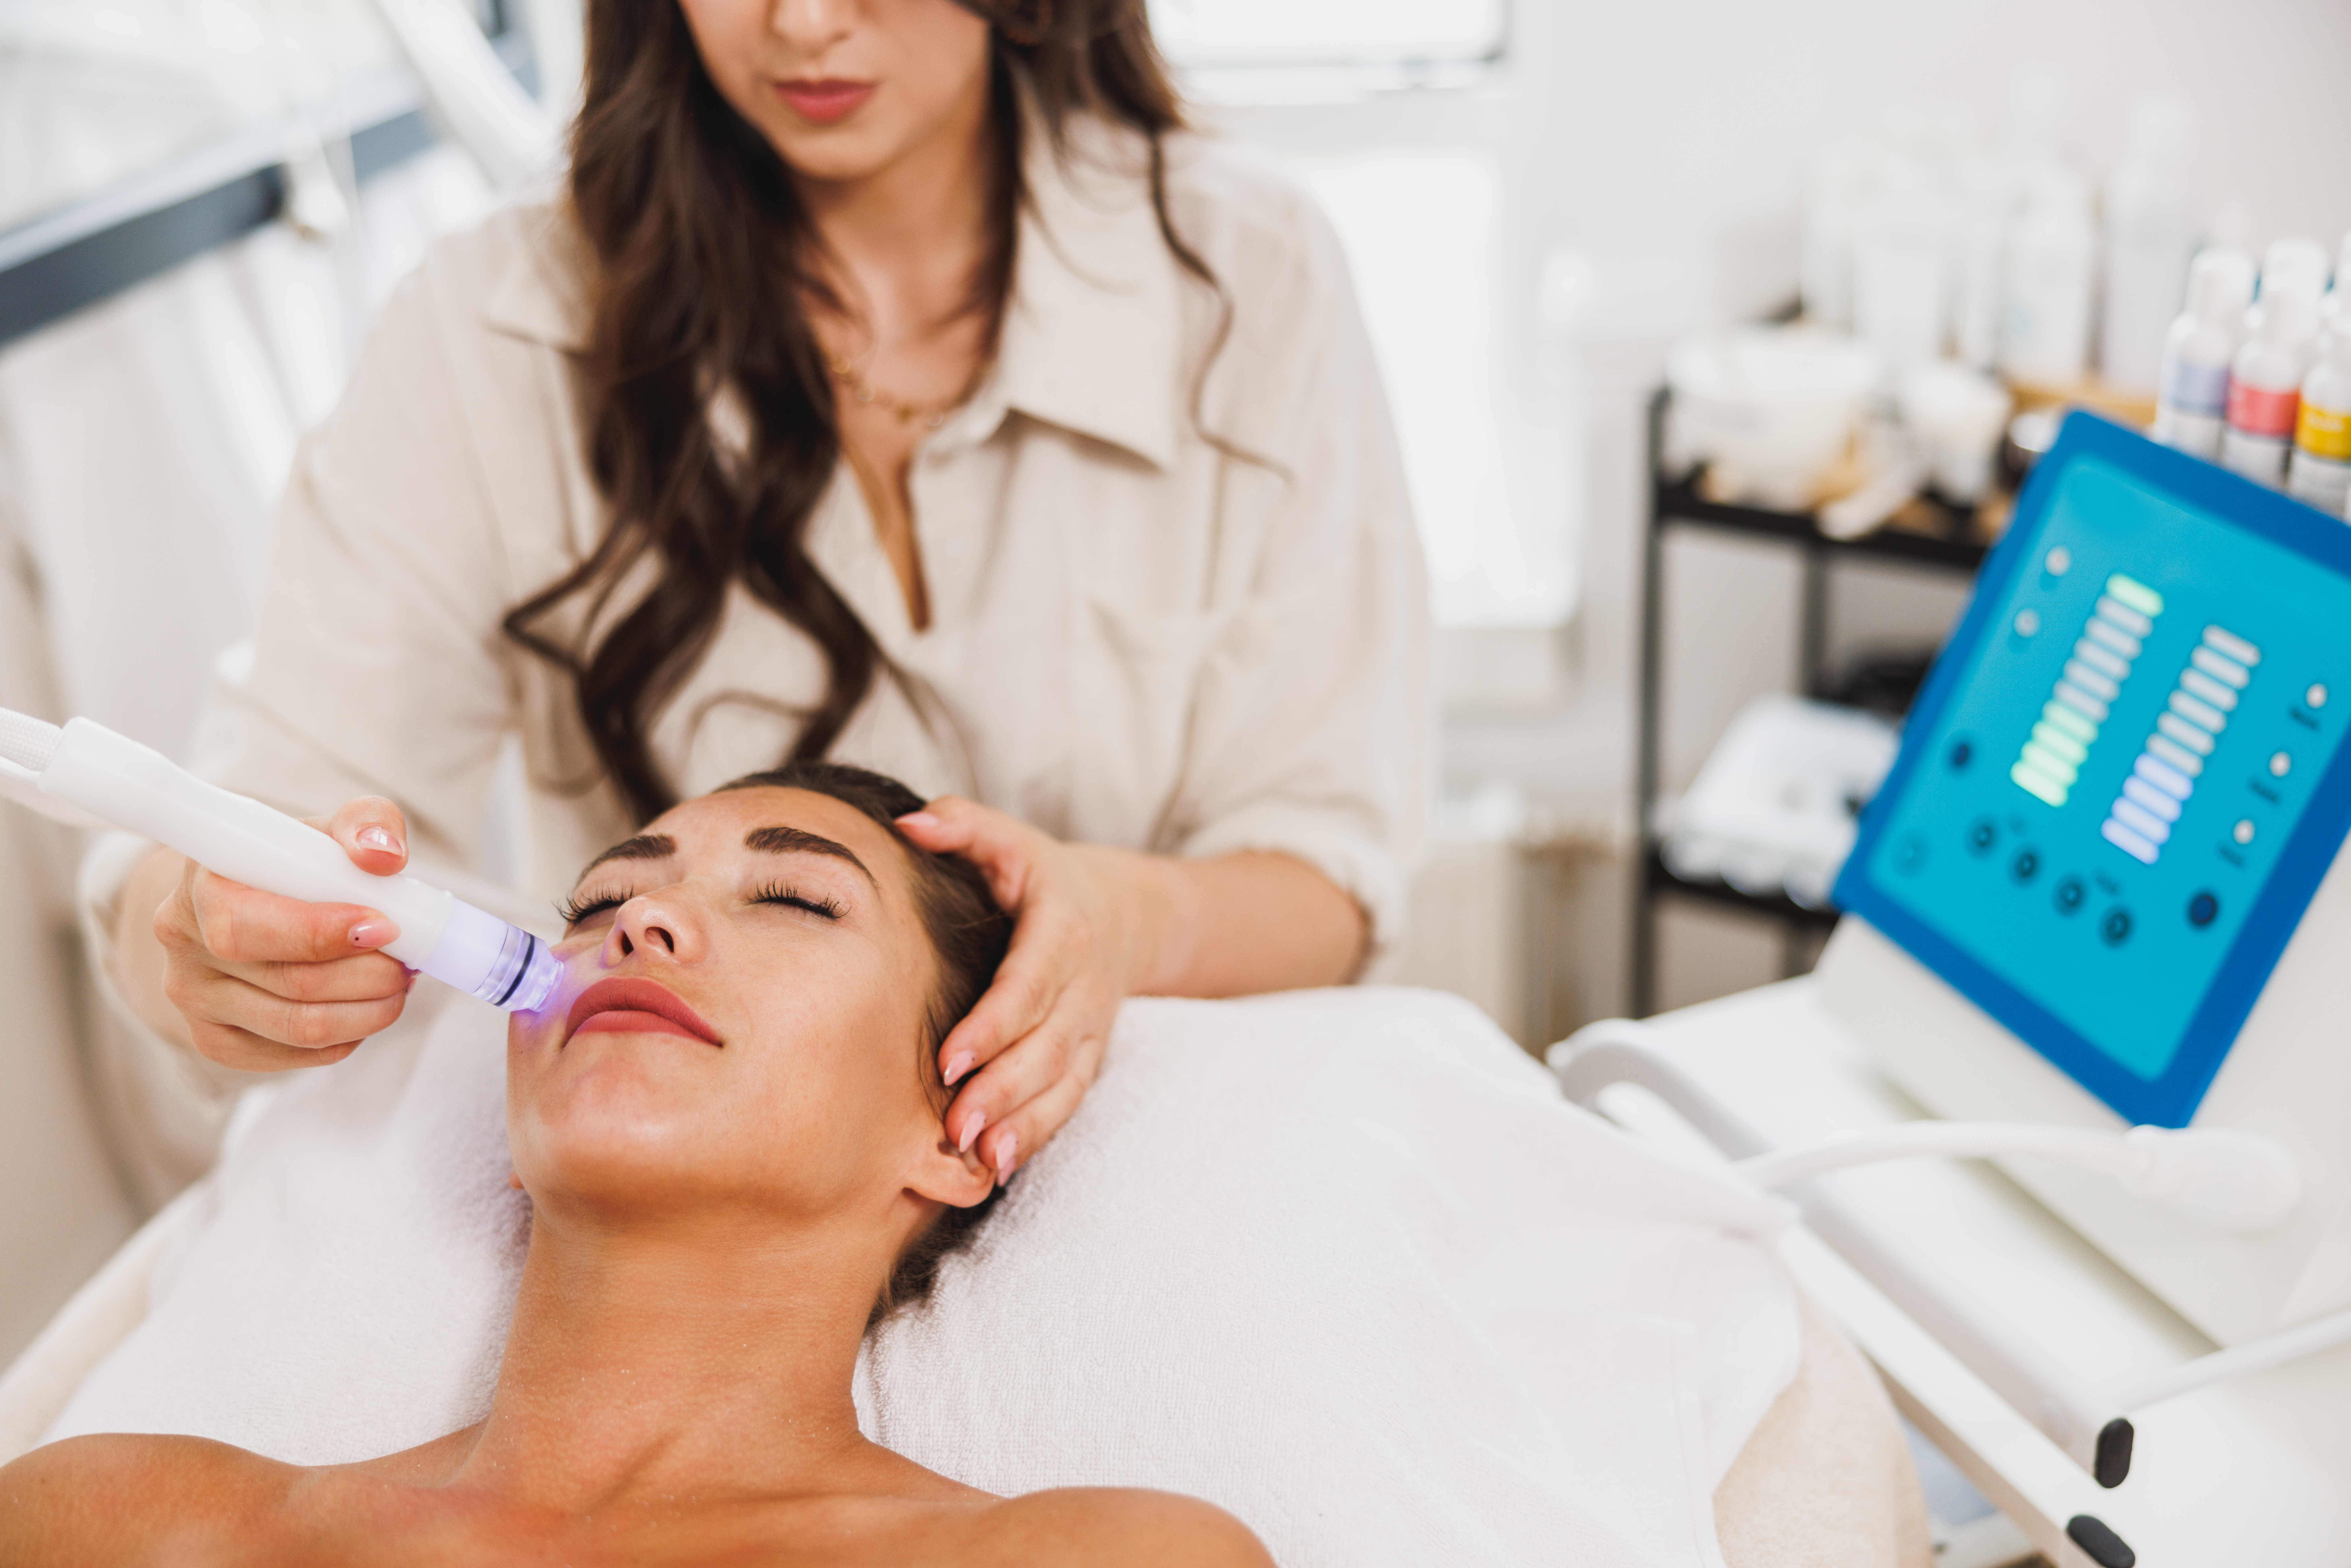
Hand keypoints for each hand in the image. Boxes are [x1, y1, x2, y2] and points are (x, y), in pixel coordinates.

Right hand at [144, 796, 416, 1070]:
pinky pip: (292, 1055)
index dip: (324, 934)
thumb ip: (365, 824)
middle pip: (291, 983)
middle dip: (369, 977)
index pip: (248, 927)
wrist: (245, 901)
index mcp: (203, 886)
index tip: (386, 927)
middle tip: (409, 963)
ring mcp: (194, 999)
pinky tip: (364, 1009)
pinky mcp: (214, 1040)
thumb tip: (384, 855)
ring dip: (368, 1012)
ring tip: (398, 985)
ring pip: (298, 1027)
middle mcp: (185, 945)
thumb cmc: (293, 863)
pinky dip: (345, 1038)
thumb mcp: (329, 829)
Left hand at [895, 799, 1159, 1185]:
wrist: (1123, 913)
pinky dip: (1039, 1133)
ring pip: (1062, 1081)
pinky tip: (1001, 1165)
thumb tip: (908, 823)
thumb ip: (962, 825)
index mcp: (1062, 930)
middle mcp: (1083, 984)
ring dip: (1023, 1122)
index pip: (1029, 984)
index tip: (950, 1061)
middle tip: (956, 1127)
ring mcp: (1090, 1027)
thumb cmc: (1042, 878)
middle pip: (1046, 1045)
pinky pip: (1069, 1101)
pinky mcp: (1088, 1056)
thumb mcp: (1009, 840)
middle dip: (1004, 1089)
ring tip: (980, 1156)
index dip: (993, 1025)